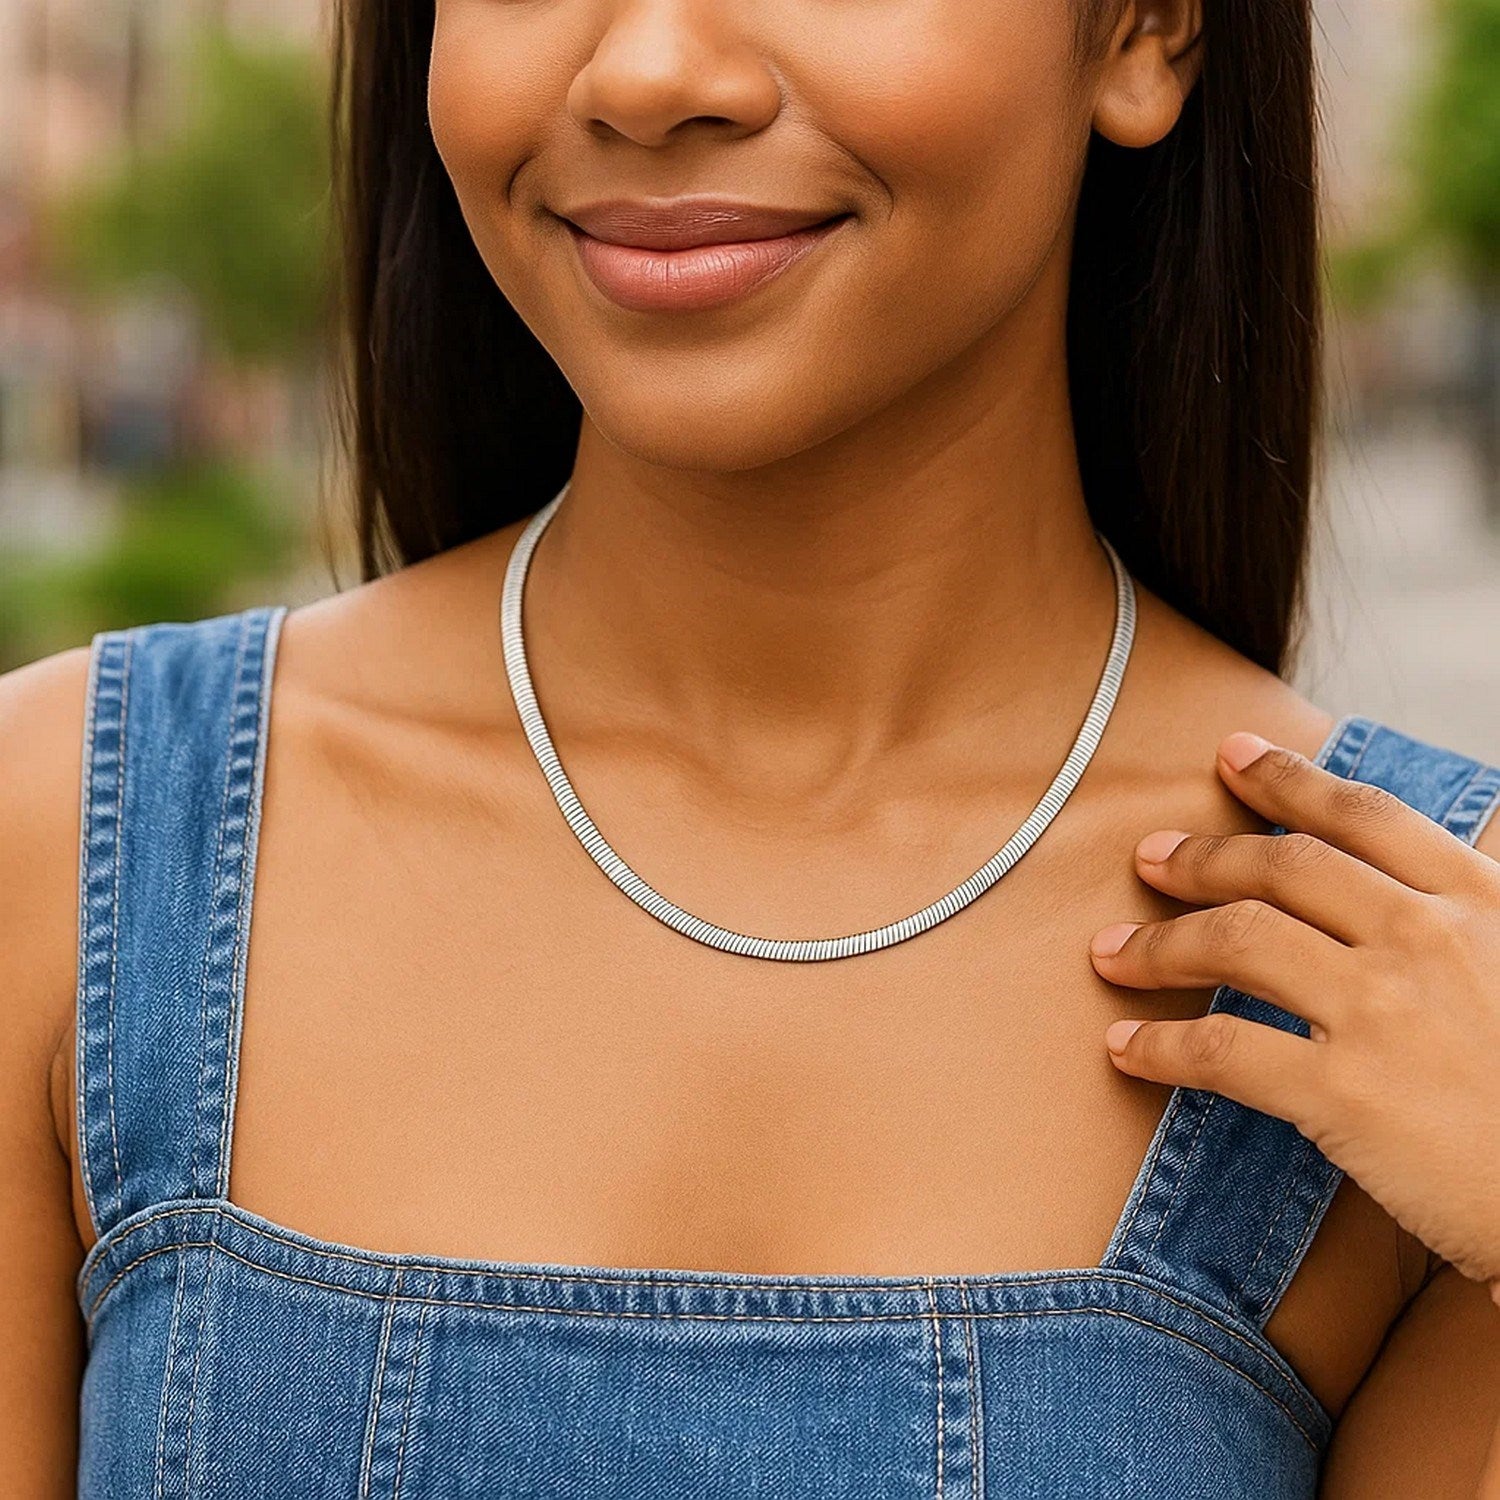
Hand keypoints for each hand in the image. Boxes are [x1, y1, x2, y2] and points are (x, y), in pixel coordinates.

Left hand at [1088, 730, 1499, 1298]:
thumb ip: (1464, 918)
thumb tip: (1396, 892)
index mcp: (1480, 901)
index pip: (1363, 817)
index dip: (1288, 779)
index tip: (1235, 756)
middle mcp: (1426, 937)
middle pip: (1282, 868)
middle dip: (1203, 857)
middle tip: (1150, 857)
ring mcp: (1382, 1009)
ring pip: (1236, 941)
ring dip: (1160, 942)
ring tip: (1112, 950)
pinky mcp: (1346, 1090)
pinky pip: (1222, 1049)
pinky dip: (1161, 1045)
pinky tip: (1126, 1046)